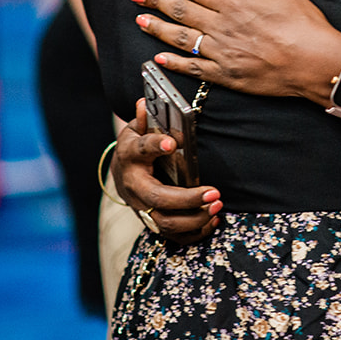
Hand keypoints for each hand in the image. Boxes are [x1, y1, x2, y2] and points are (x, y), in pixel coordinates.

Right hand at [118, 100, 221, 244]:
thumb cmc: (136, 147)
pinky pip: (174, 236)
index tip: (171, 142)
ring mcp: (142, 208)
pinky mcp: (153, 222)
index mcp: (131, 157)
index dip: (155, 145)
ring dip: (195, 218)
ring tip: (218, 205)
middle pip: (158, 198)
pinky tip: (213, 219)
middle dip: (188, 199)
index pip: (141, 150)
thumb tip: (146, 102)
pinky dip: (196, 232)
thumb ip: (145, 120)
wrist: (122, 172)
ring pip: (166, 223)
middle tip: (215, 192)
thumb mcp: (137, 129)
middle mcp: (134, 187)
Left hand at [130, 0, 340, 106]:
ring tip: (140, 20)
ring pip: (182, 38)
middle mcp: (224, 27)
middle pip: (181, 11)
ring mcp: (223, 53)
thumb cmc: (306, 25)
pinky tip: (159, 57)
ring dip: (158, 28)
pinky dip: (174, 63)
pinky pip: (194, 68)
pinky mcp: (228, 76)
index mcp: (236, 3)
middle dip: (155, 0)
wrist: (317, 64)